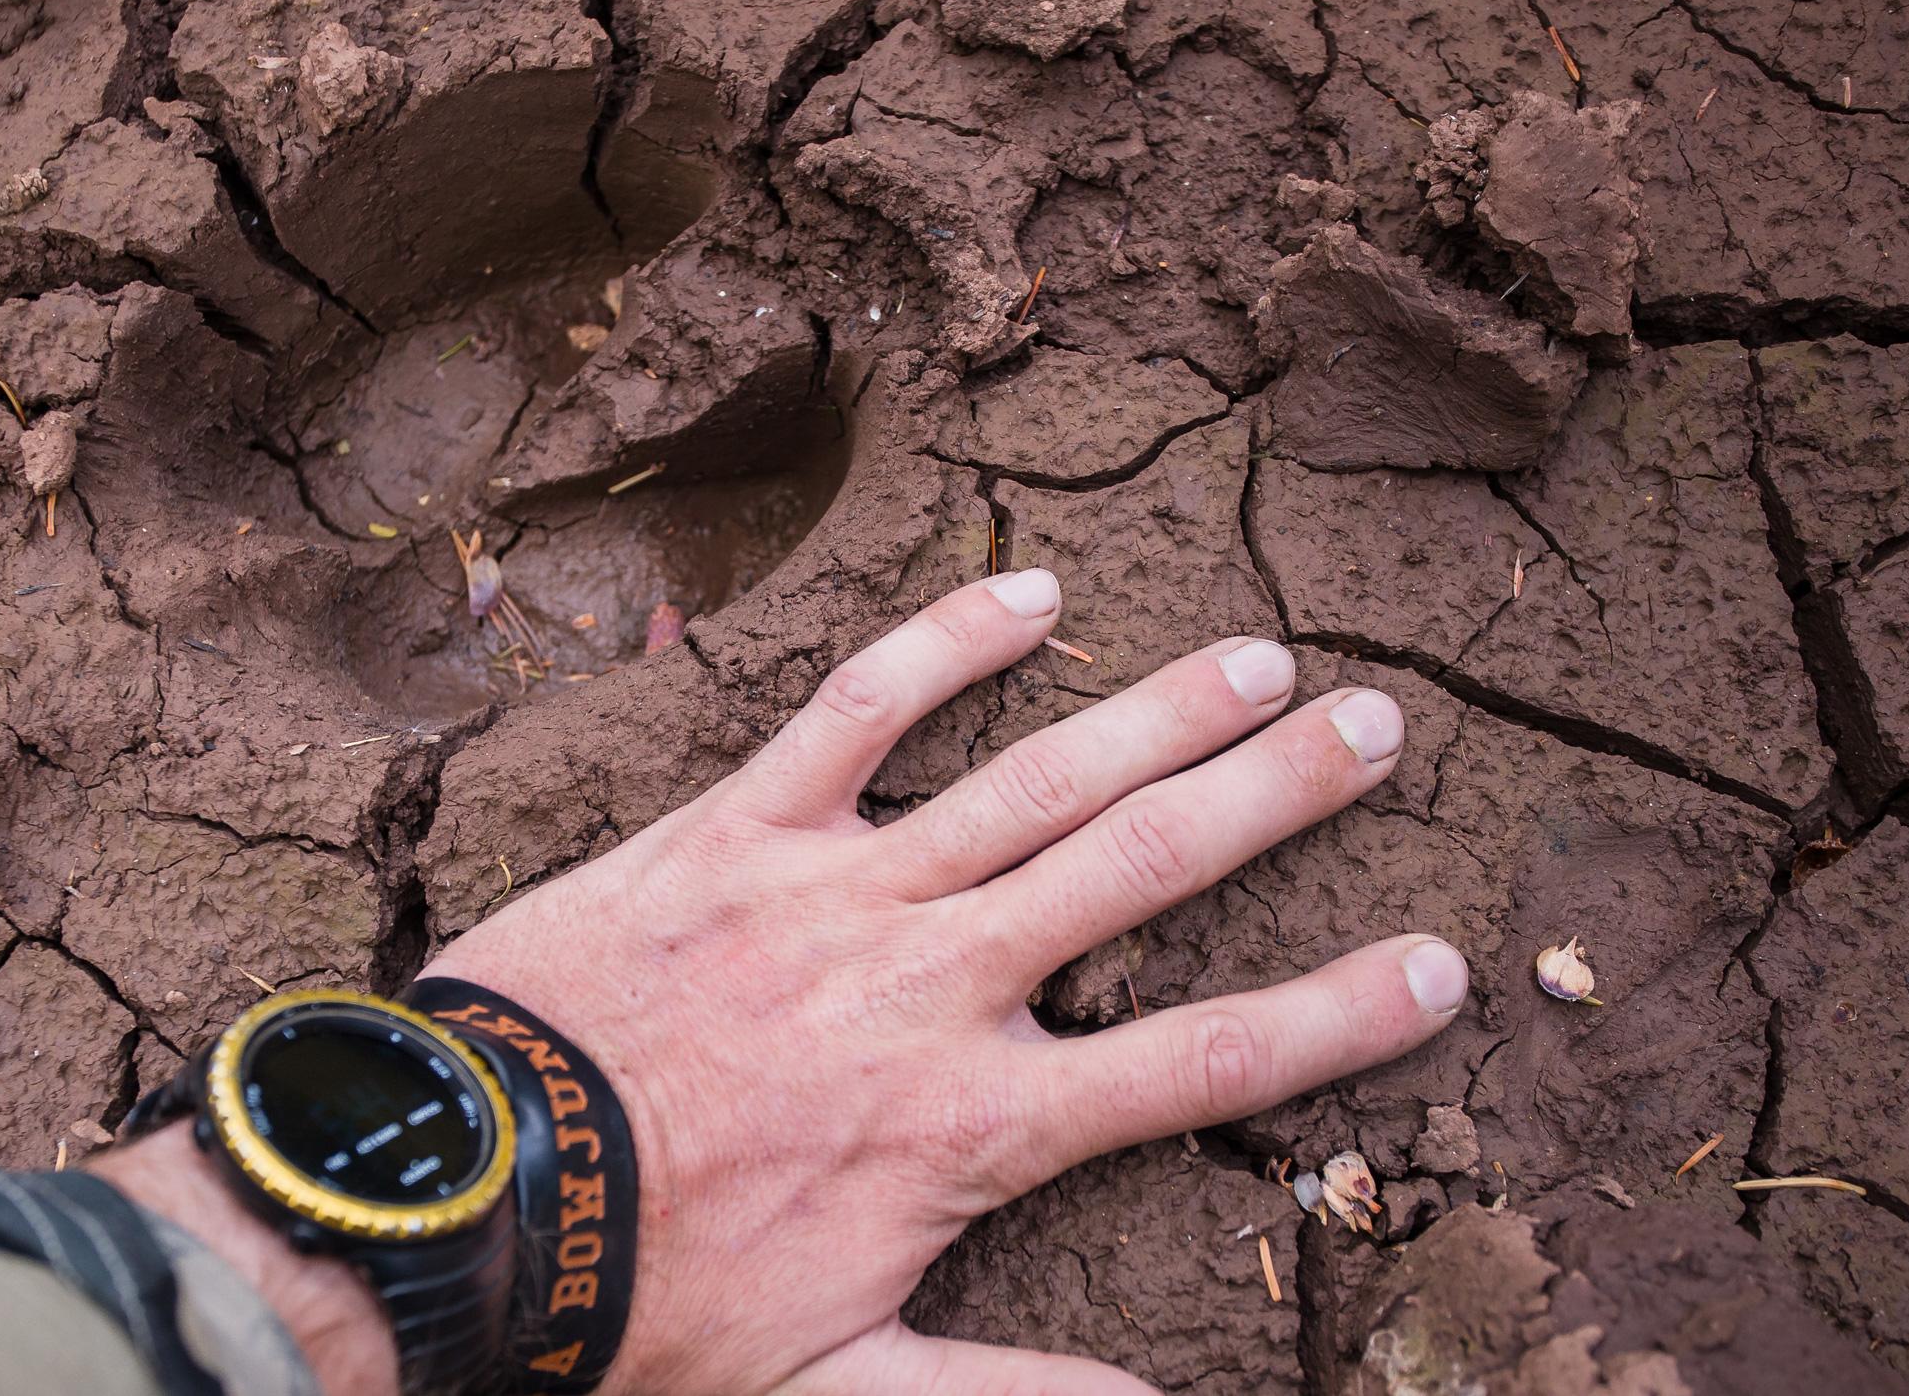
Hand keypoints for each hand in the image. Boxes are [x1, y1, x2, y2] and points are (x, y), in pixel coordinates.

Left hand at [423, 569, 1469, 1393]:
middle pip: (1144, 873)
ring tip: (1259, 658)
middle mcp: (932, 984)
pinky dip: (943, 645)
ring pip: (1032, 779)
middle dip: (1275, 800)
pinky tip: (1029, 593)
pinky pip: (855, 712)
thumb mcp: (837, 1384)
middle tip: (1380, 724)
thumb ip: (1010, 1392)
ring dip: (1156, 715)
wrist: (467, 1199)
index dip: (1334, 1016)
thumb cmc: (646, 1297)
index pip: (1202, 1064)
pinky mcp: (735, 828)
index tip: (1440, 965)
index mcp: (970, 1122)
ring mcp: (835, 888)